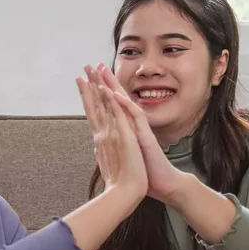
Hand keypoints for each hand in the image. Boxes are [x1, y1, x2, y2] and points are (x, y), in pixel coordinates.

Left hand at [84, 65, 188, 202]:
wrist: (163, 184)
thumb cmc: (146, 172)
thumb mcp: (126, 155)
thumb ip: (116, 145)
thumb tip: (104, 142)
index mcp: (124, 131)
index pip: (108, 108)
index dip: (96, 94)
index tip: (85, 80)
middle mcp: (130, 126)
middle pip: (115, 99)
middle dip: (102, 82)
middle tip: (91, 65)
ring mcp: (138, 130)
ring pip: (125, 102)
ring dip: (114, 86)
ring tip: (102, 71)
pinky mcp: (146, 136)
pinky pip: (135, 117)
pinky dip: (125, 105)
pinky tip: (116, 94)